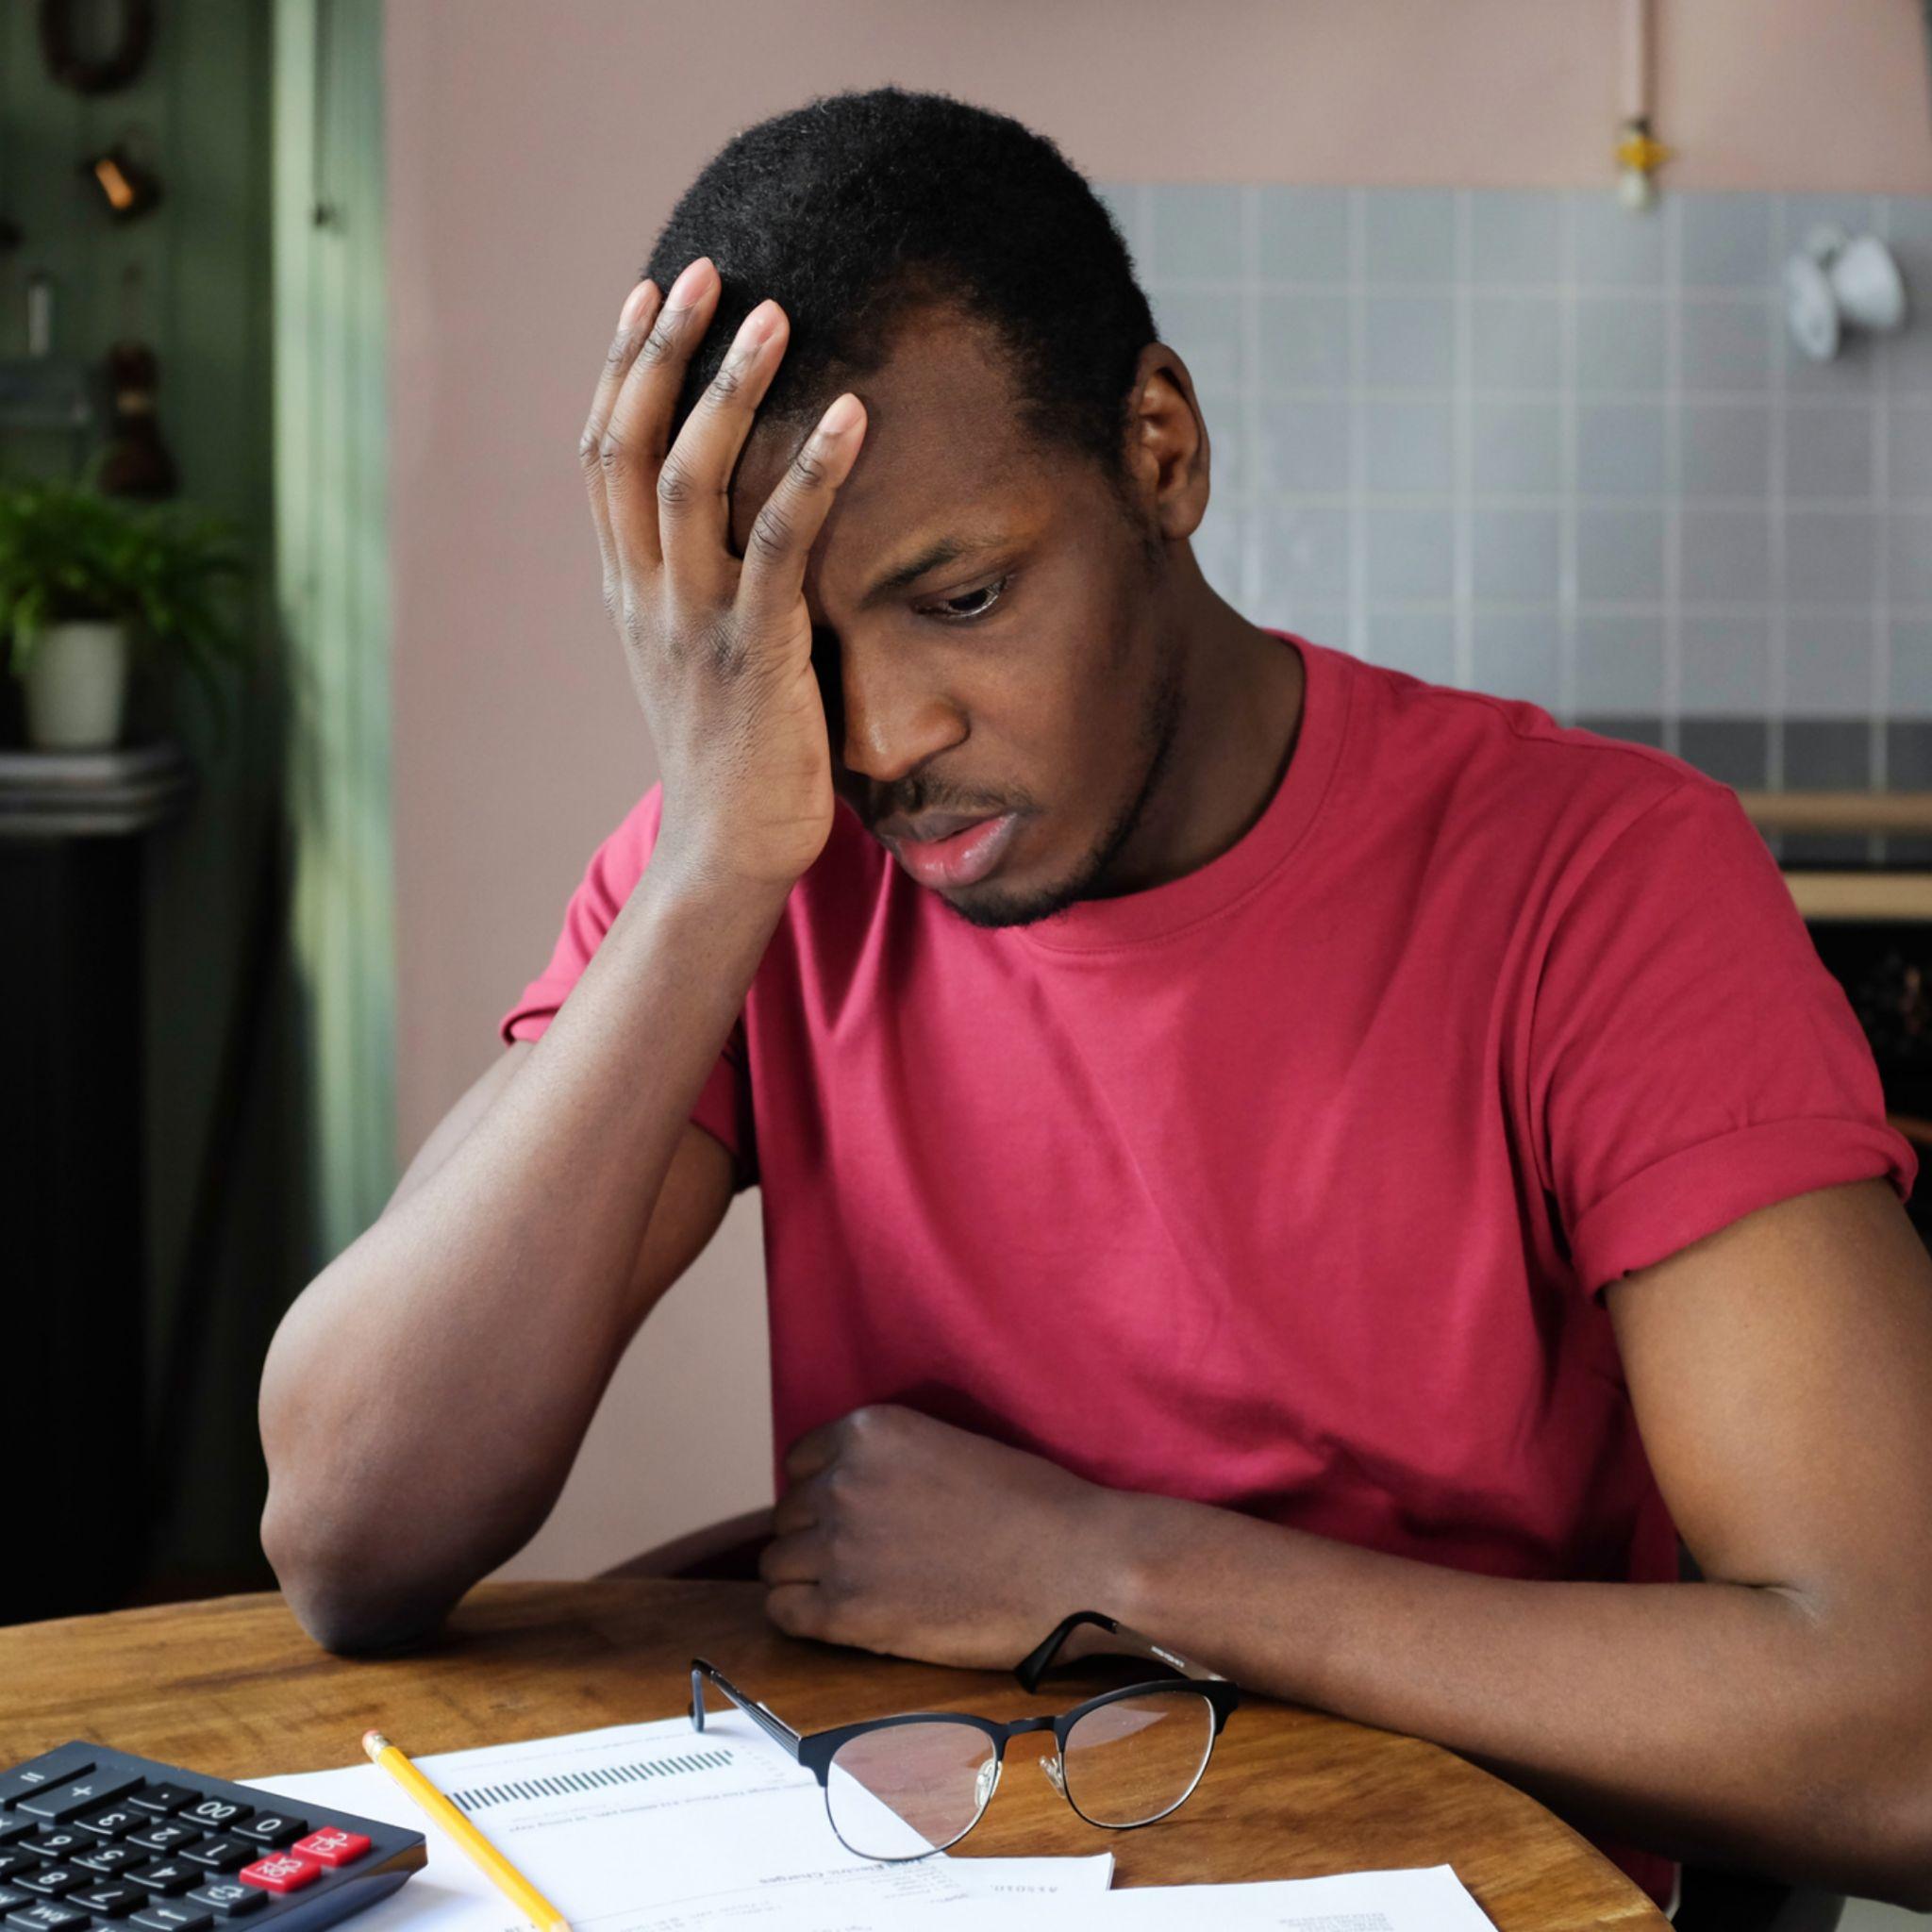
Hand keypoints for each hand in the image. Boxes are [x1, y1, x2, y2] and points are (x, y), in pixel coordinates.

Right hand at [578, 258, 867, 892]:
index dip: (621, 369)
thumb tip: (742, 520)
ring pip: (689, 479)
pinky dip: (811, 471)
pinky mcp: (752, 653)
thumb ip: (699, 586)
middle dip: (661, 351)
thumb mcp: (695, 657)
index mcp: (626, 591)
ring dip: (729, 389)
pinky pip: (777, 544)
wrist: (728, 852)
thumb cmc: (733, 756)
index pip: (603, 457)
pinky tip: (850, 413)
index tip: (648, 293)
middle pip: (630, 447)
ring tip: (772, 314)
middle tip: (707, 269)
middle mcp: (643, 596)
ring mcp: (691, 623)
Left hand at [759, 1405, 1129, 1668]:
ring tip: (855, 1593)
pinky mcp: (847, 1611)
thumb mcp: (950, 1448)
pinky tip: (841, 1621)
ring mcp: (839, 1546)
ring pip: (779, 1564)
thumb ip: (891, 1464)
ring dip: (808, 1579)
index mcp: (869, 1431)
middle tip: (863, 1562)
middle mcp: (842, 1481)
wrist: (1077, 1565)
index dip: (824, 1493)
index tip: (852, 1517)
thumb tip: (855, 1490)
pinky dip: (803, 1618)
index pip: (801, 1463)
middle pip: (789, 1515)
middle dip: (817, 1537)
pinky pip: (783, 1612)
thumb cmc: (1035, 1506)